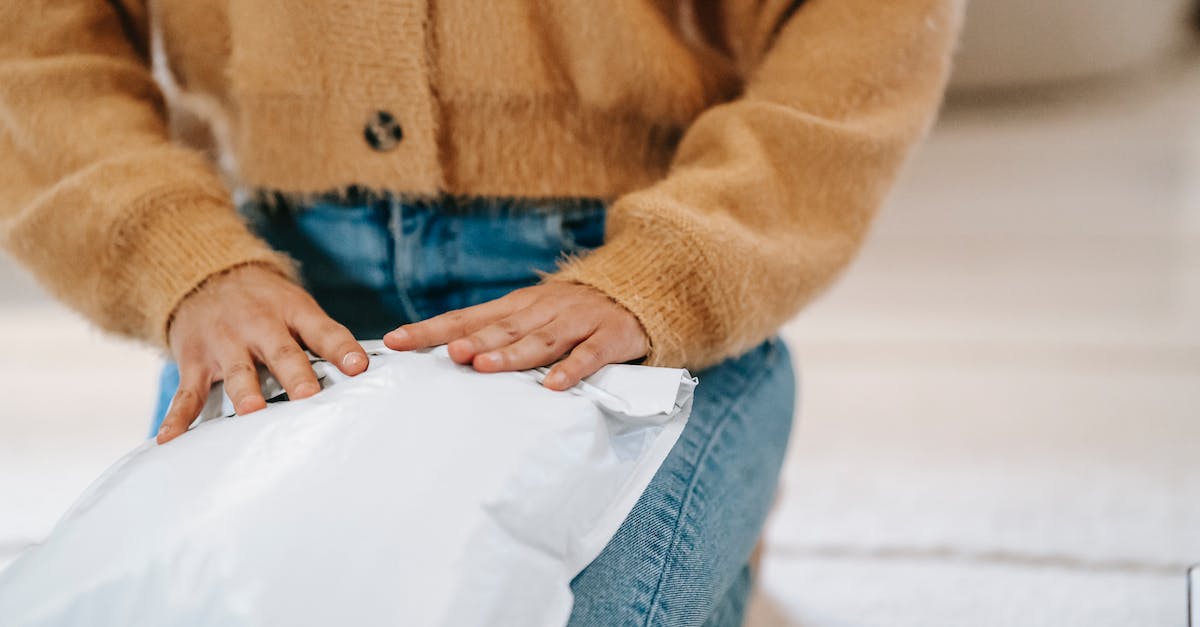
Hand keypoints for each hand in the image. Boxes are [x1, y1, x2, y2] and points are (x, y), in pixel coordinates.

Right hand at [157, 264, 367, 443]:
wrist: (205, 275)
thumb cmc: (266, 303)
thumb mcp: (297, 307)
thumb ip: (323, 339)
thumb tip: (361, 373)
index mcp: (292, 312)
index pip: (323, 331)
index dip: (341, 348)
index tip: (359, 366)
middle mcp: (259, 326)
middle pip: (281, 351)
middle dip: (295, 374)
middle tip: (309, 395)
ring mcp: (225, 343)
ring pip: (238, 371)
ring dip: (245, 392)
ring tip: (252, 412)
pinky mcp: (195, 360)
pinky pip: (186, 393)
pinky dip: (177, 417)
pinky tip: (170, 439)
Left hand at [383, 283, 647, 389]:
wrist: (635, 292)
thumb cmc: (570, 313)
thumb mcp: (530, 314)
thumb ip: (495, 332)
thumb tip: (445, 357)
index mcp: (516, 306)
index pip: (465, 317)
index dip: (430, 329)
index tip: (394, 341)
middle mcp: (542, 310)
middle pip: (501, 328)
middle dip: (474, 340)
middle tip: (449, 354)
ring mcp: (575, 322)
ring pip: (540, 340)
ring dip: (512, 353)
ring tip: (486, 366)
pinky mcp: (608, 336)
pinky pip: (588, 355)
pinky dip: (571, 369)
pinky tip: (554, 385)